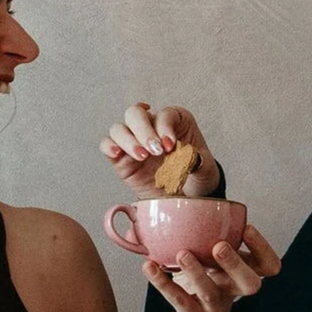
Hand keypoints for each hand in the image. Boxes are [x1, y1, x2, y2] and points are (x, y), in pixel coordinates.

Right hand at [101, 103, 222, 197]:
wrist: (183, 198)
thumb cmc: (193, 176)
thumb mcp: (204, 170)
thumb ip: (198, 161)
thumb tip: (190, 157)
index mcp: (174, 120)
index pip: (164, 114)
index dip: (165, 127)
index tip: (170, 146)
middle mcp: (150, 125)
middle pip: (136, 114)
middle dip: (144, 130)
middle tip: (156, 151)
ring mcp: (133, 140)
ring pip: (119, 128)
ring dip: (128, 140)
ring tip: (143, 157)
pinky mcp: (121, 157)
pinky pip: (107, 145)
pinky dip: (110, 147)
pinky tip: (118, 154)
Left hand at [144, 225, 279, 311]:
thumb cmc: (202, 294)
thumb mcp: (211, 269)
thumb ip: (202, 241)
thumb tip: (166, 205)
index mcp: (240, 276)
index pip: (267, 265)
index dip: (262, 248)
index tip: (246, 228)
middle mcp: (232, 292)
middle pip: (250, 282)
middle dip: (236, 263)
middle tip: (219, 246)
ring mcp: (213, 308)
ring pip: (210, 291)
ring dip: (196, 272)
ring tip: (182, 253)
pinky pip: (180, 299)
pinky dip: (163, 283)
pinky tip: (149, 267)